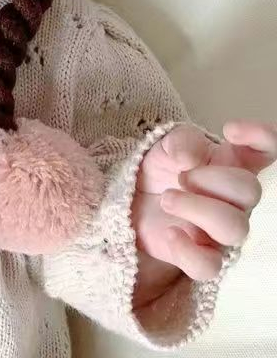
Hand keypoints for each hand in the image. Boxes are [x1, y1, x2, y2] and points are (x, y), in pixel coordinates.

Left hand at [132, 119, 276, 282]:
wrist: (134, 199)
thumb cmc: (162, 169)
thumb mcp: (165, 145)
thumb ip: (180, 142)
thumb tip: (190, 158)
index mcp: (231, 165)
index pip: (265, 151)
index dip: (262, 138)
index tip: (231, 130)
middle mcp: (234, 199)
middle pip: (250, 190)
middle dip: (211, 179)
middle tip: (181, 177)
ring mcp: (220, 231)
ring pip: (235, 228)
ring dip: (197, 208)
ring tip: (166, 199)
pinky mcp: (200, 255)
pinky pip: (208, 266)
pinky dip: (187, 250)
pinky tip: (170, 233)